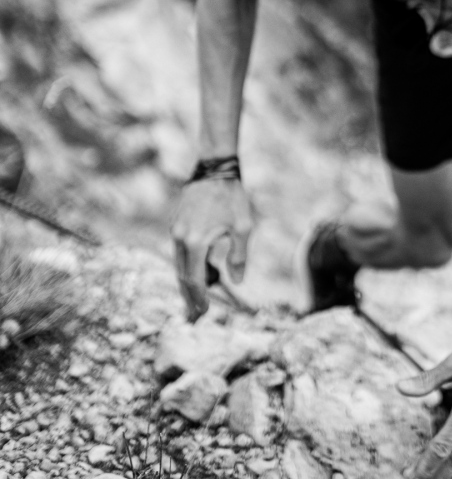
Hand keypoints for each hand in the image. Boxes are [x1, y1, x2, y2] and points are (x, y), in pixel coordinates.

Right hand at [171, 178, 252, 320]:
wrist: (215, 169)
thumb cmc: (231, 197)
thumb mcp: (243, 227)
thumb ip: (239, 256)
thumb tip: (237, 281)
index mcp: (195, 241)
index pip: (193, 279)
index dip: (198, 298)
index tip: (203, 313)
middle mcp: (180, 238)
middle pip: (181, 276)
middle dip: (189, 297)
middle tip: (195, 317)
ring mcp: (175, 230)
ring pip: (179, 264)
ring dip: (188, 282)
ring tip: (197, 299)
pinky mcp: (176, 224)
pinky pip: (180, 252)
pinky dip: (187, 266)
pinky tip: (198, 272)